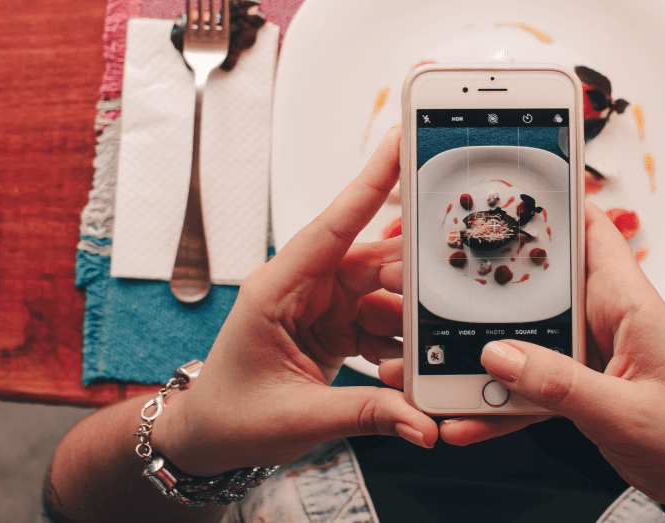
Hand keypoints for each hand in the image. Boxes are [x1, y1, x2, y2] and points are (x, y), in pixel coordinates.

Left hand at [152, 128, 436, 477]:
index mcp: (277, 289)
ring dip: (411, 323)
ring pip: (386, 294)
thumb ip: (367, 415)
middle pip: (373, 263)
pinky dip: (402, 345)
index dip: (369, 184)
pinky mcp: (336, 326)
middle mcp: (303, 288)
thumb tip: (422, 422)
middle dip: (415, 277)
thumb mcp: (298, 418)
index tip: (400, 144)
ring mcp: (322, 305)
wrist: (210, 438)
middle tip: (454, 290)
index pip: (331, 228)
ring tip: (429, 353)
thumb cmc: (231, 416)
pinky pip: (383, 322)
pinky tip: (412, 367)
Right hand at [388, 203, 664, 519]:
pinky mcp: (583, 389)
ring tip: (434, 366)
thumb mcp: (629, 415)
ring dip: (482, 356)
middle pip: (539, 285)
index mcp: (630, 306)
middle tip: (431, 284)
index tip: (498, 188)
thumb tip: (500, 356)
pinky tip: (468, 418)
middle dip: (487, 286)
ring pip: (526, 340)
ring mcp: (592, 356)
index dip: (551, 202)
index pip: (591, 232)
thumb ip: (563, 387)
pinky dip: (500, 403)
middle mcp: (608, 321)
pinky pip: (531, 387)